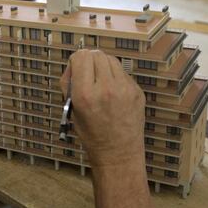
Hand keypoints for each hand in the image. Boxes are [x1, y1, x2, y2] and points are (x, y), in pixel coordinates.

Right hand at [60, 49, 144, 165]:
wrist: (118, 153)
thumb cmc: (91, 135)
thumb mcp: (72, 111)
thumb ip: (71, 86)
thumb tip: (74, 67)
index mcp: (85, 94)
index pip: (80, 57)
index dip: (75, 62)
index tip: (76, 71)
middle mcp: (106, 88)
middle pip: (96, 54)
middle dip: (89, 62)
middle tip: (88, 76)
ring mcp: (124, 88)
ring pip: (110, 59)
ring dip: (102, 66)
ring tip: (100, 82)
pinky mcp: (137, 91)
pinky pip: (122, 73)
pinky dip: (114, 77)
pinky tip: (113, 93)